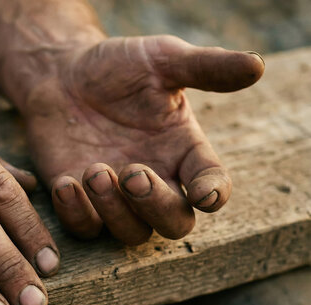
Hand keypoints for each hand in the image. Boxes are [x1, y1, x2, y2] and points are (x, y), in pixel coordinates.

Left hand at [19, 35, 263, 243]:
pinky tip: (65, 184)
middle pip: (174, 224)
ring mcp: (117, 197)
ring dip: (114, 210)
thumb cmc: (115, 68)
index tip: (203, 193)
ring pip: (131, 233)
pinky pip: (84, 229)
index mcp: (183, 152)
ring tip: (94, 171)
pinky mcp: (80, 201)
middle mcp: (156, 181)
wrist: (60, 75)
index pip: (212, 185)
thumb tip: (256, 64)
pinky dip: (76, 214)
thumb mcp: (160, 60)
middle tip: (132, 173)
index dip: (213, 194)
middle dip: (157, 206)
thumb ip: (204, 67)